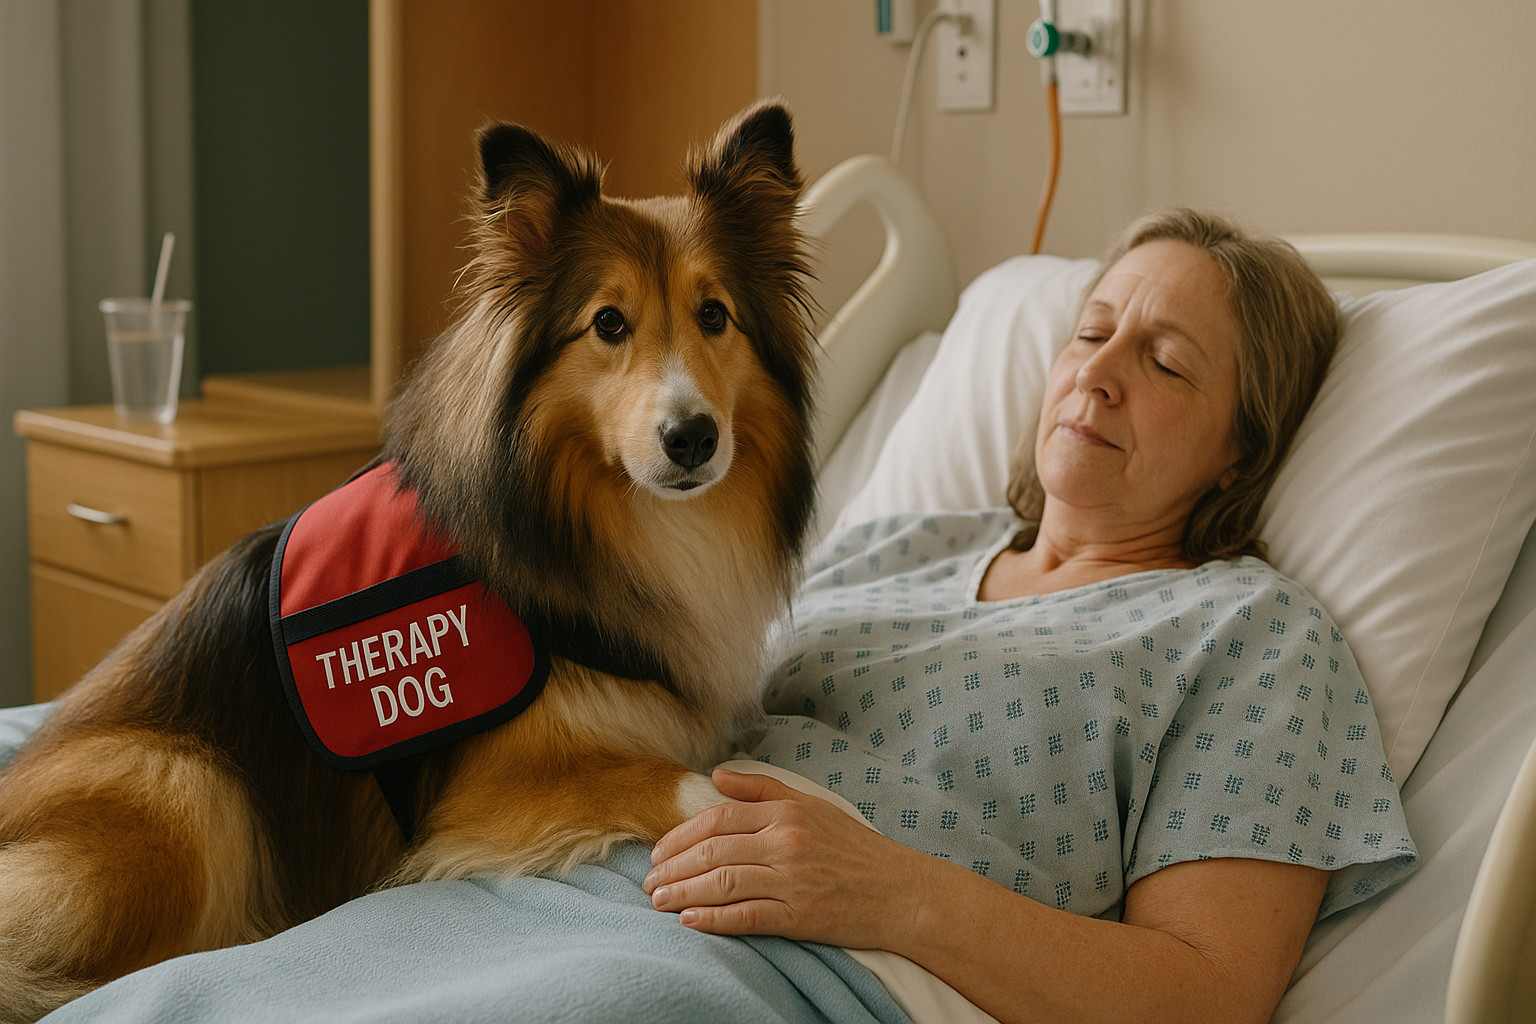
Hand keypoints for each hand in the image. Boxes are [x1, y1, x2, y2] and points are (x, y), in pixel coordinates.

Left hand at [642, 767, 933, 949]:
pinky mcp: (799, 916)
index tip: (659, 852)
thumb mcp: (813, 806)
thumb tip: (716, 776)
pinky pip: (745, 916)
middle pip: (712, 851)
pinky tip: (689, 920)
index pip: (719, 817)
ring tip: (657, 901)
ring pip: (721, 883)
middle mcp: (786, 843)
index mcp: (787, 813)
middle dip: (672, 867)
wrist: (901, 892)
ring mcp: (791, 880)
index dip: (681, 835)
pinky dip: (712, 919)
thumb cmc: (855, 850)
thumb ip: (764, 789)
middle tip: (648, 881)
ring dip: (681, 893)